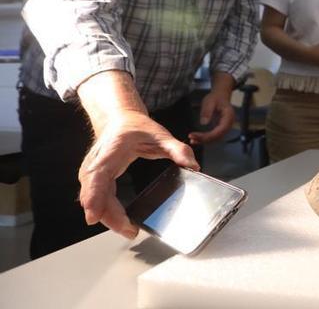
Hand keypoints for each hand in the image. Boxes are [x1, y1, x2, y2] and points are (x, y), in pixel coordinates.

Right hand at [78, 111, 198, 238]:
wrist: (120, 119)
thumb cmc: (137, 127)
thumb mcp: (161, 134)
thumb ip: (178, 149)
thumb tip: (194, 165)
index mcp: (111, 151)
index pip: (97, 175)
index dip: (94, 196)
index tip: (93, 215)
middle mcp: (96, 163)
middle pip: (94, 194)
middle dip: (108, 215)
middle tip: (130, 231)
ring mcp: (92, 172)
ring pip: (93, 200)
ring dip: (108, 217)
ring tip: (129, 230)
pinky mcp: (95, 179)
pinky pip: (98, 198)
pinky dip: (107, 211)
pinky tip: (121, 222)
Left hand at [188, 89, 234, 144]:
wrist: (220, 96)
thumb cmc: (216, 98)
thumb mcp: (210, 101)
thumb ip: (207, 111)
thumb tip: (204, 123)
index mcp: (229, 117)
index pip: (219, 131)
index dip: (207, 135)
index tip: (195, 135)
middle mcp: (229, 124)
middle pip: (218, 136)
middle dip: (204, 139)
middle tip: (191, 137)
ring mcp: (225, 127)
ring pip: (216, 138)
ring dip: (204, 140)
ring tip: (192, 139)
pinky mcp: (220, 129)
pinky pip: (214, 136)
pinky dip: (205, 138)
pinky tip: (196, 139)